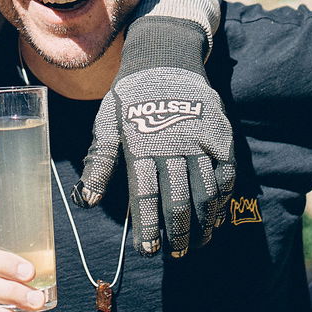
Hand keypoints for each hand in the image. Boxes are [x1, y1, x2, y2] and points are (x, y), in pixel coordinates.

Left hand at [72, 15, 234, 256]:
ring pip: (205, 192)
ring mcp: (200, 141)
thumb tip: (86, 200)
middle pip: (178, 199)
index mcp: (141, 144)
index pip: (145, 195)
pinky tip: (216, 216)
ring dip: (202, 222)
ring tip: (197, 243)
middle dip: (177, 231)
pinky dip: (222, 199)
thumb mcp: (107, 124)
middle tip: (176, 253)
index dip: (147, 226)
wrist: (165, 58)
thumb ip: (101, 163)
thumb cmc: (129, 96)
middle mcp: (173, 145)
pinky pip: (225, 175)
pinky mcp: (220, 136)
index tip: (147, 249)